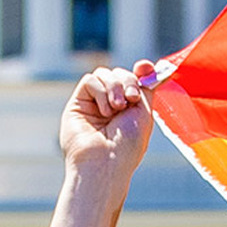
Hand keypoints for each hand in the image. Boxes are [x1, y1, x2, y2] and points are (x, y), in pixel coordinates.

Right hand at [60, 62, 154, 178]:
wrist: (106, 161)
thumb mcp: (144, 113)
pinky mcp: (78, 102)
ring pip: (104, 74)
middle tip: (131, 99)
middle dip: (128, 82)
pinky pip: (90, 80)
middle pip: (120, 74)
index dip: (141, 72)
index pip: (134, 80)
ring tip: (117, 108)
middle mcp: (113, 104)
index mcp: (131, 109)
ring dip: (115, 87)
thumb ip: (145, 88)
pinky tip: (104, 110)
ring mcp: (95, 103)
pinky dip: (100, 91)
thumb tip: (148, 65)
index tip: (145, 68)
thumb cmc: (128, 144)